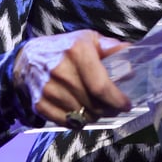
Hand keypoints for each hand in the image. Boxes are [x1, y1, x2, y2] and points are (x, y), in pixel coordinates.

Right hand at [14, 29, 132, 127]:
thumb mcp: (88, 39)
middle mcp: (61, 70)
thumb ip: (111, 47)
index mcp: (77, 51)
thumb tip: (133, 57)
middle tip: (115, 107)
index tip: (126, 104)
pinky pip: (66, 122)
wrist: (28, 58)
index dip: (116, 99)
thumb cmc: (65, 47)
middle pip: (93, 103)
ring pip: (81, 115)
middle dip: (109, 109)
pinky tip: (82, 112)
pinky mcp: (39, 104)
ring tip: (99, 108)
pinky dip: (78, 121)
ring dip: (95, 116)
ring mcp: (48, 89)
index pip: (100, 86)